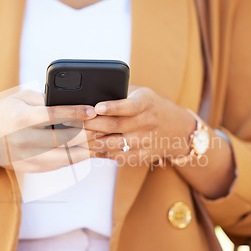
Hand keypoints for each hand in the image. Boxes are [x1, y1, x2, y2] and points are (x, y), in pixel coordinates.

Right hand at [0, 89, 99, 172]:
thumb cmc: (5, 113)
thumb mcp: (20, 98)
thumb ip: (44, 99)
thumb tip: (73, 101)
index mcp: (21, 119)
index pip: (52, 115)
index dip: (74, 112)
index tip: (92, 110)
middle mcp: (24, 141)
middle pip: (63, 139)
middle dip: (87, 134)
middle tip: (104, 128)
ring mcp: (28, 158)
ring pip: (66, 157)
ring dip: (87, 151)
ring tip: (102, 142)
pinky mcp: (33, 169)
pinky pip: (60, 165)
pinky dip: (77, 159)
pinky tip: (89, 152)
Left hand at [80, 86, 195, 165]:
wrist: (178, 129)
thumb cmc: (150, 106)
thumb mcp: (141, 94)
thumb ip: (120, 93)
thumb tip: (90, 95)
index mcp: (146, 103)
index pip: (129, 106)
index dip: (112, 107)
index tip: (96, 107)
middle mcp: (147, 122)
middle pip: (116, 126)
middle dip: (92, 125)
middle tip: (72, 124)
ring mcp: (146, 141)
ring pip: (115, 144)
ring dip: (93, 142)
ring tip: (75, 138)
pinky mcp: (143, 155)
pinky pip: (119, 156)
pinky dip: (103, 153)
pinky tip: (90, 148)